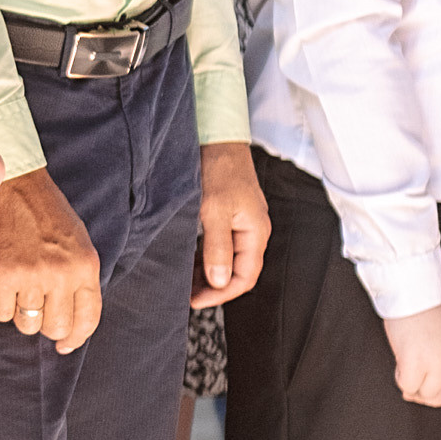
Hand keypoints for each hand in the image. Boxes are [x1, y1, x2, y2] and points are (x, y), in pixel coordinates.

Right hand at [0, 167, 102, 353]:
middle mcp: (62, 275)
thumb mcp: (78, 243)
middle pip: (56, 328)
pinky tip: (1, 285)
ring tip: (18, 289)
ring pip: (27, 324)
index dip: (75, 338)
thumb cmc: (43, 210)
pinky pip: (1, 313)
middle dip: (45, 324)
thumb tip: (71, 320)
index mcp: (86, 266)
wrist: (11, 184)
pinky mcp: (3, 275)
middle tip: (36, 307)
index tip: (64, 344)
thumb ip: (79, 279)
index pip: (87, 319)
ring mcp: (33, 276)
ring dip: (21, 313)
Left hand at [194, 141, 268, 304]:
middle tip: (186, 294)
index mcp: (256, 233)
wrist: (218, 138)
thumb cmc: (218, 170)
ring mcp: (243, 223)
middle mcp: (253, 231)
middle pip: (238, 272)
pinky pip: (222, 246)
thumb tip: (219, 281)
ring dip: (208, 273)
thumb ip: (217, 248)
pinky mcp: (231, 215)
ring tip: (185, 280)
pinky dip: (206, 257)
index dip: (221, 294)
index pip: (245, 278)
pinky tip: (190, 260)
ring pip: (228, 260)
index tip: (195, 301)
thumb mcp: (214, 211)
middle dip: (213, 287)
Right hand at [384, 297, 440, 407]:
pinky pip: (407, 385)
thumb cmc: (428, 307)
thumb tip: (435, 386)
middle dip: (426, 396)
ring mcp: (438, 361)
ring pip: (425, 393)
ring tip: (405, 370)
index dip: (440, 395)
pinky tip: (399, 364)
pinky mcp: (415, 360)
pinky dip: (400, 378)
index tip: (427, 390)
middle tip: (413, 387)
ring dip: (413, 387)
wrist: (413, 288)